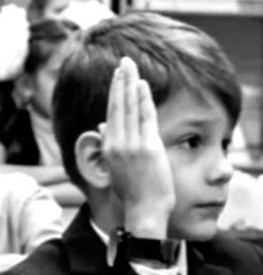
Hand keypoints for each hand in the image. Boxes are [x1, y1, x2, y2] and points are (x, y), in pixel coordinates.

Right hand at [101, 57, 174, 237]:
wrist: (143, 211)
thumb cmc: (134, 194)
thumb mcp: (116, 168)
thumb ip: (110, 145)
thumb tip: (102, 126)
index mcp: (109, 147)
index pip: (112, 113)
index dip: (114, 93)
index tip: (117, 77)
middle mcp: (117, 143)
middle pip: (118, 105)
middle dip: (120, 81)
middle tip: (123, 62)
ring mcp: (131, 144)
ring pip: (130, 107)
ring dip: (130, 84)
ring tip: (130, 66)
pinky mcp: (147, 147)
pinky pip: (146, 117)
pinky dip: (143, 99)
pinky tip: (142, 84)